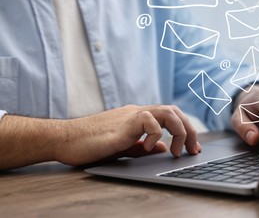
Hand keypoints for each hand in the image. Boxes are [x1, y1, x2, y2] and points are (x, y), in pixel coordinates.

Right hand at [55, 105, 201, 165]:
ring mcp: (129, 116)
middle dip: (189, 130)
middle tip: (192, 150)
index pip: (170, 116)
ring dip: (177, 131)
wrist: (64, 139)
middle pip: (173, 111)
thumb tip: (163, 148)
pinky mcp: (122, 124)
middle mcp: (137, 112)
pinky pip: (147, 120)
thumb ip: (143, 146)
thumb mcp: (124, 147)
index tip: (192, 148)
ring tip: (175, 151)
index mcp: (138, 117)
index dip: (185, 130)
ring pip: (166, 112)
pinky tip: (146, 148)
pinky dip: (154, 134)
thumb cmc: (91, 144)